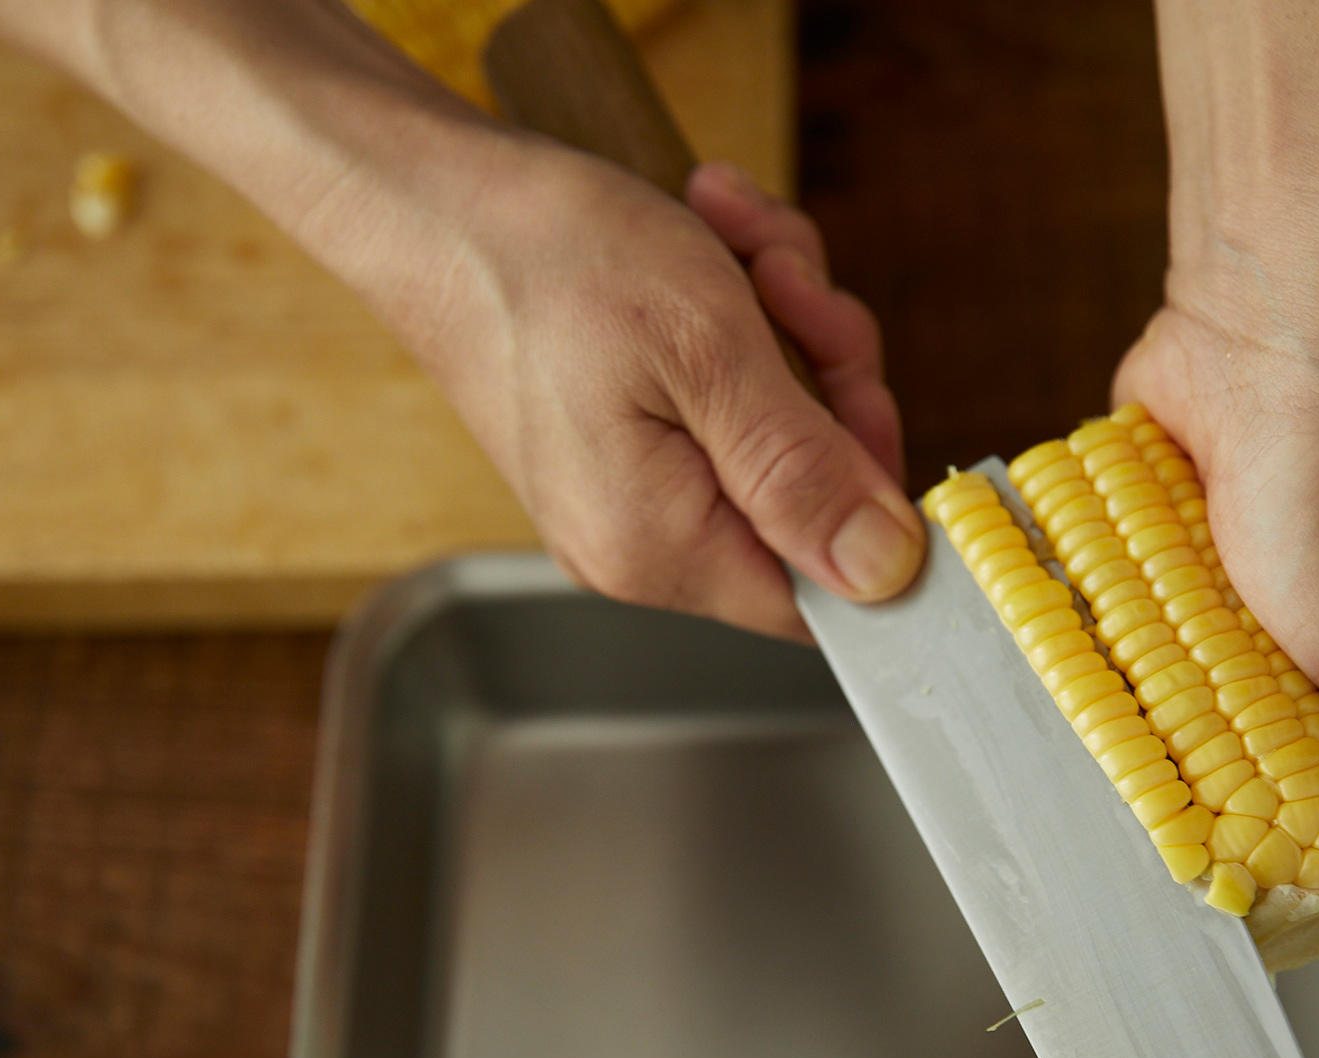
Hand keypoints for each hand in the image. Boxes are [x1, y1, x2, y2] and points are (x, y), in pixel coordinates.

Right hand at [305, 133, 921, 640]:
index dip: (871, 501)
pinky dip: (738, 313)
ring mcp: (633, 493)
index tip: (862, 395)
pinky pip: (728, 397)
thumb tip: (884, 571)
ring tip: (732, 242)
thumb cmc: (549, 260)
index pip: (826, 595)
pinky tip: (711, 242)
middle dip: (826, 371)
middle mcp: (643, 545)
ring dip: (786, 320)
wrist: (434, 202)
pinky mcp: (626, 441)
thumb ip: (802, 470)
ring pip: (780, 429)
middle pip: (811, 499)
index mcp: (661, 549)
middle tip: (787, 284)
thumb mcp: (708, 349)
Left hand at [1112, 298, 1318, 917]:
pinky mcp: (1180, 556)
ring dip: (1153, 712)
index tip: (1236, 883)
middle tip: (1160, 798)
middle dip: (1212, 785)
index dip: (1306, 854)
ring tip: (1118, 723)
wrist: (1262, 345)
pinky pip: (1136, 627)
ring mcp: (1253, 600)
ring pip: (1187, 700)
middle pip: (1264, 765)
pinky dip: (1117, 641)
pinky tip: (1093, 656)